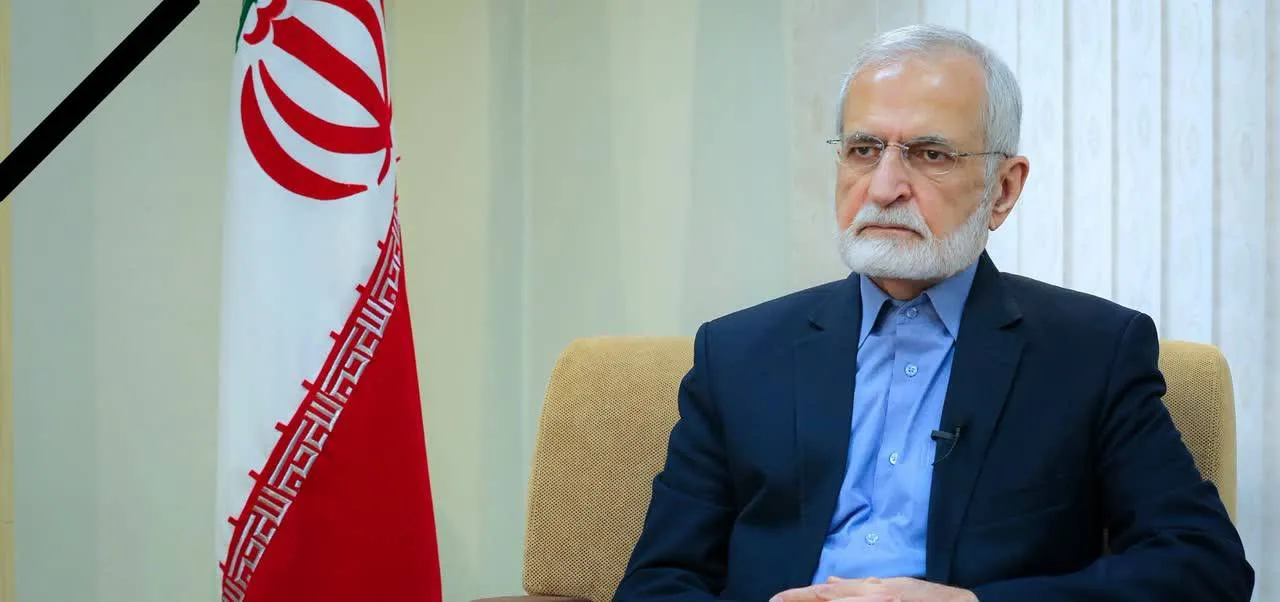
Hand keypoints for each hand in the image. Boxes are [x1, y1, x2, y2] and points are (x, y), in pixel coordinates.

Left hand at [770, 577, 977, 601]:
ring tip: (798, 600)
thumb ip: (861, 587)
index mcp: (872, 589)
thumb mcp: (893, 588)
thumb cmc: (926, 598)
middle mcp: (876, 595)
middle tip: (776, 601)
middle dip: (804, 601)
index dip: (800, 596)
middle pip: (831, 599)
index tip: (776, 599)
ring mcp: (885, 600)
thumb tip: (831, 581)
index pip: (828, 592)